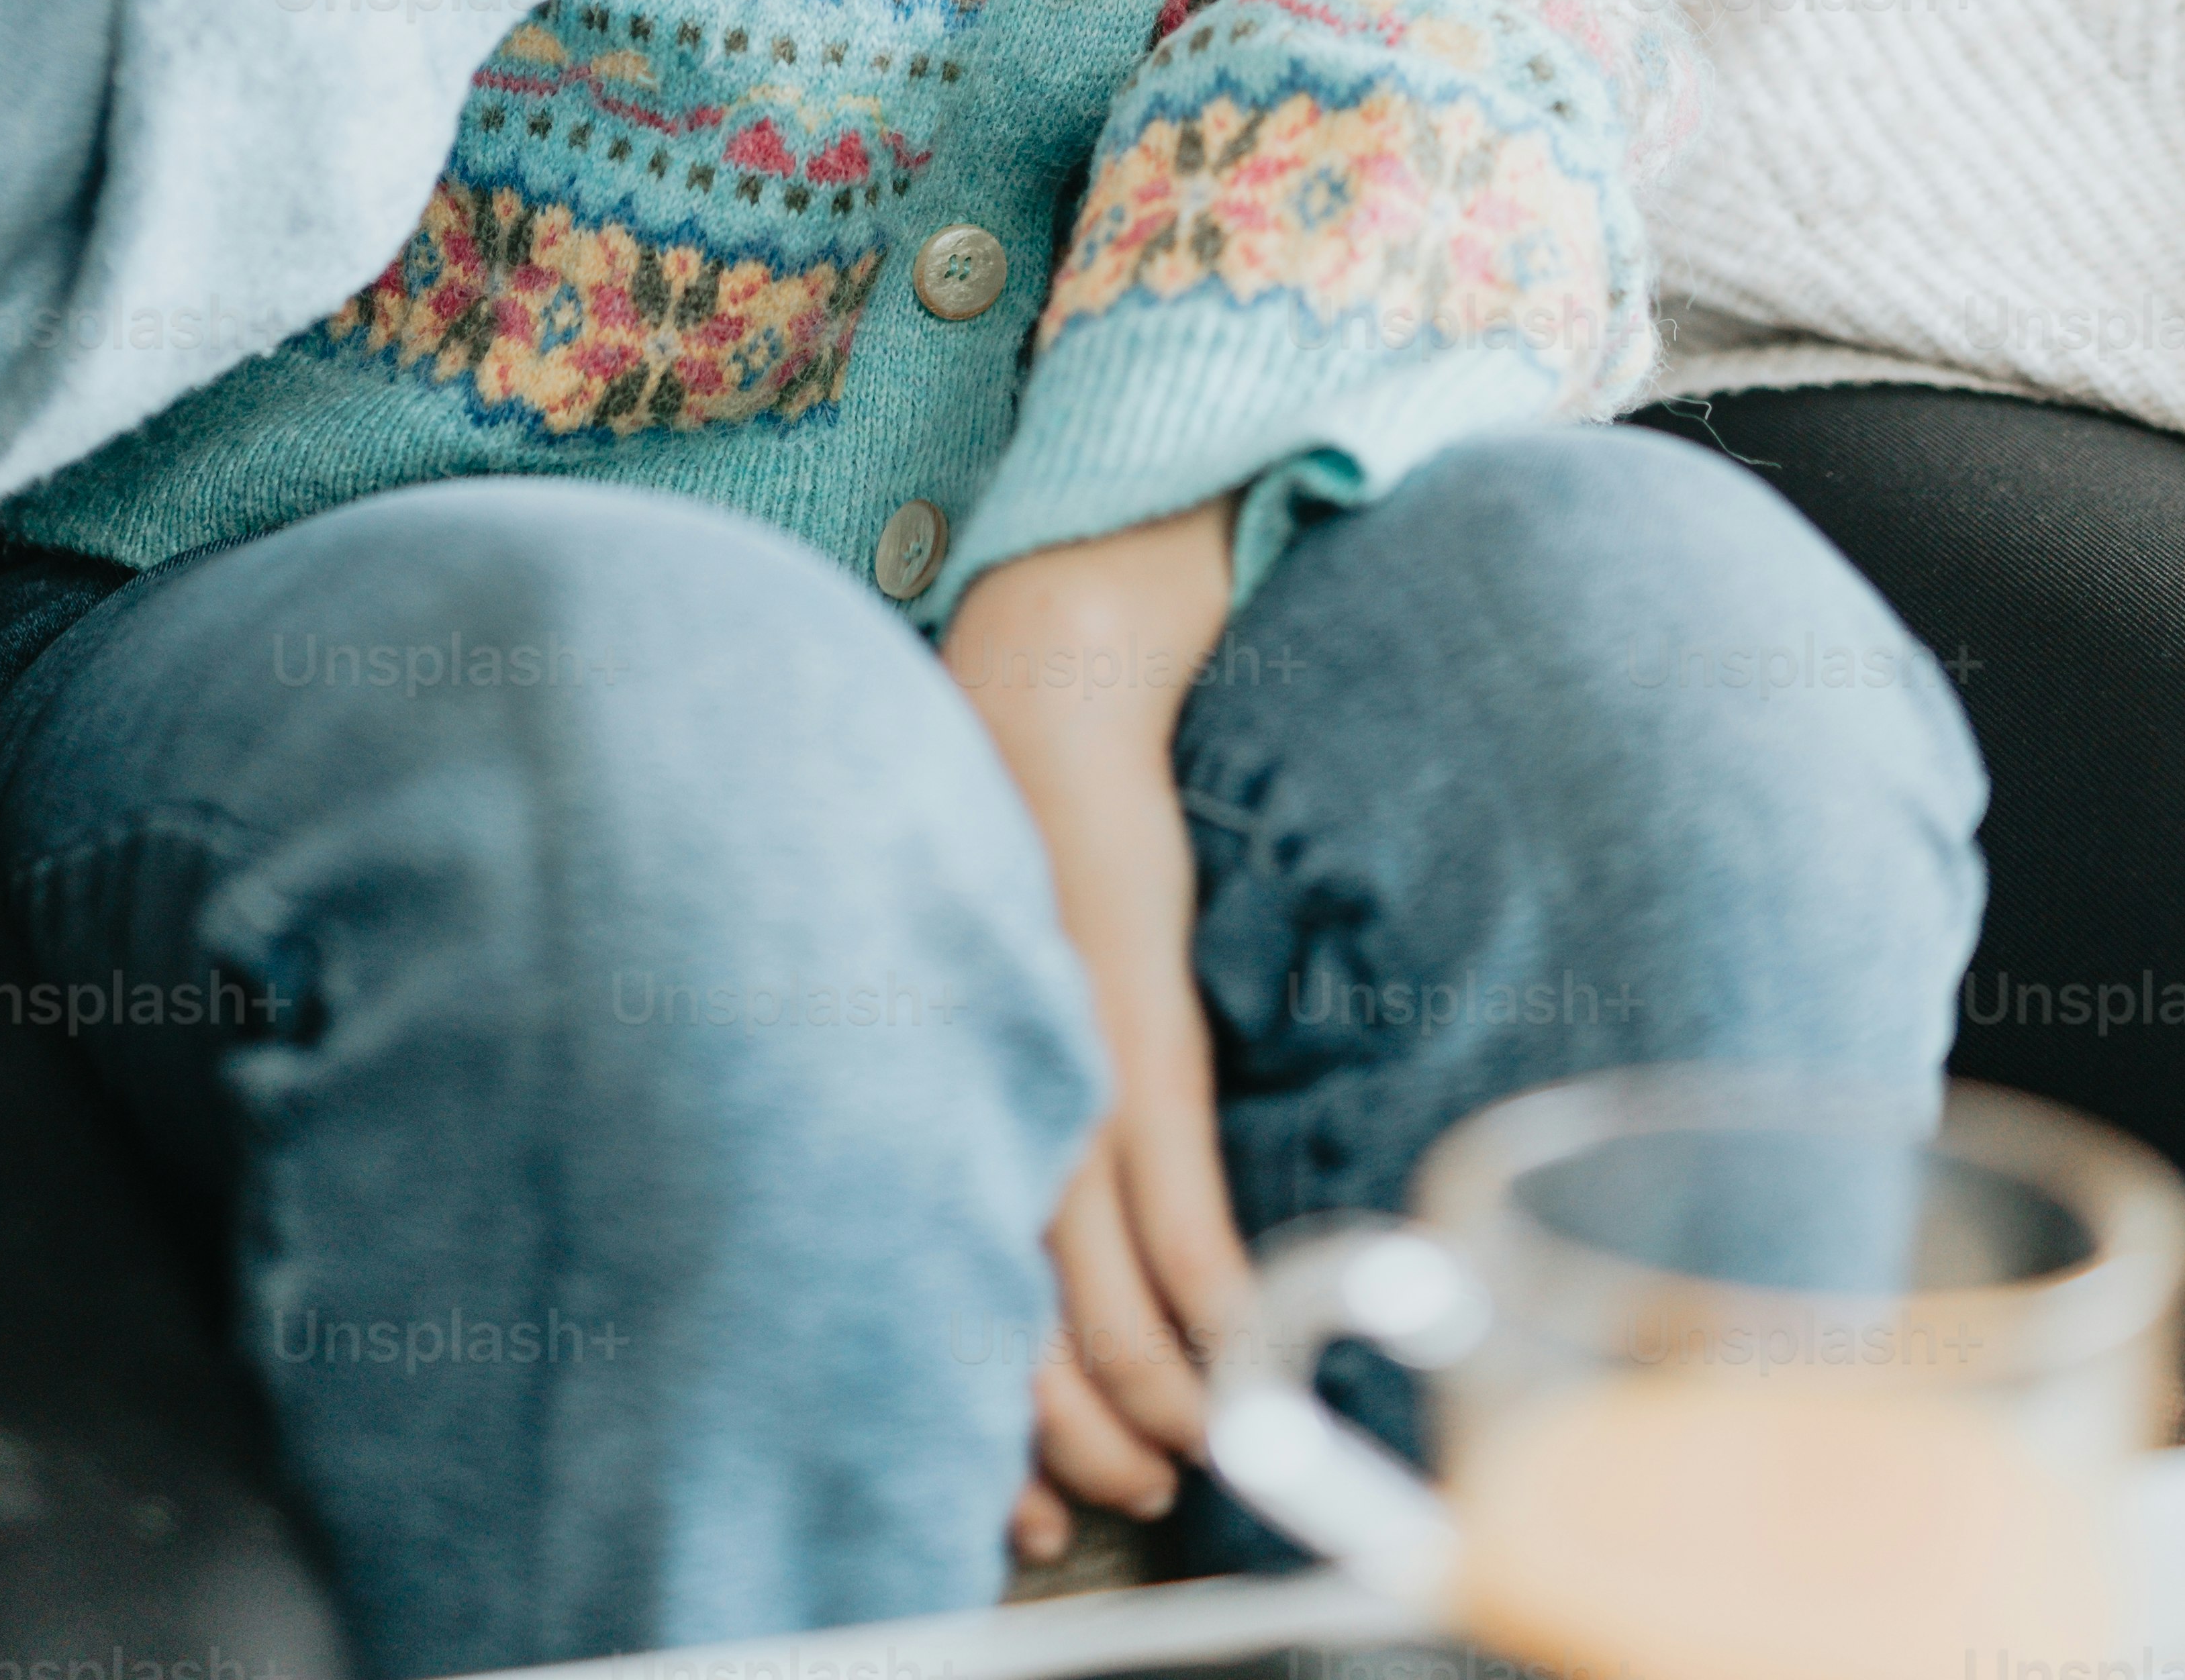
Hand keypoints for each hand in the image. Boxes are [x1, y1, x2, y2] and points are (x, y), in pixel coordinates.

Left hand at [945, 503, 1253, 1562]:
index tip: (1011, 1491)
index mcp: (947, 1082)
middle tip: (1104, 1501)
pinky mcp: (1140, 1029)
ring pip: (1101, 1290)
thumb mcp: (971, 962)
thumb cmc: (1004, 818)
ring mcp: (1070, 1066)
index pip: (951, 1285)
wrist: (1052, 682)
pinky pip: (1177, 1205)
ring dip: (1151, 1393)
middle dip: (1068, 1437)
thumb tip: (1004, 1167)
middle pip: (1019, 1322)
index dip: (983, 1409)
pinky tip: (1237, 1350)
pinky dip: (1209, 1296)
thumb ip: (984, 1062)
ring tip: (1180, 1454)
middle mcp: (995, 1092)